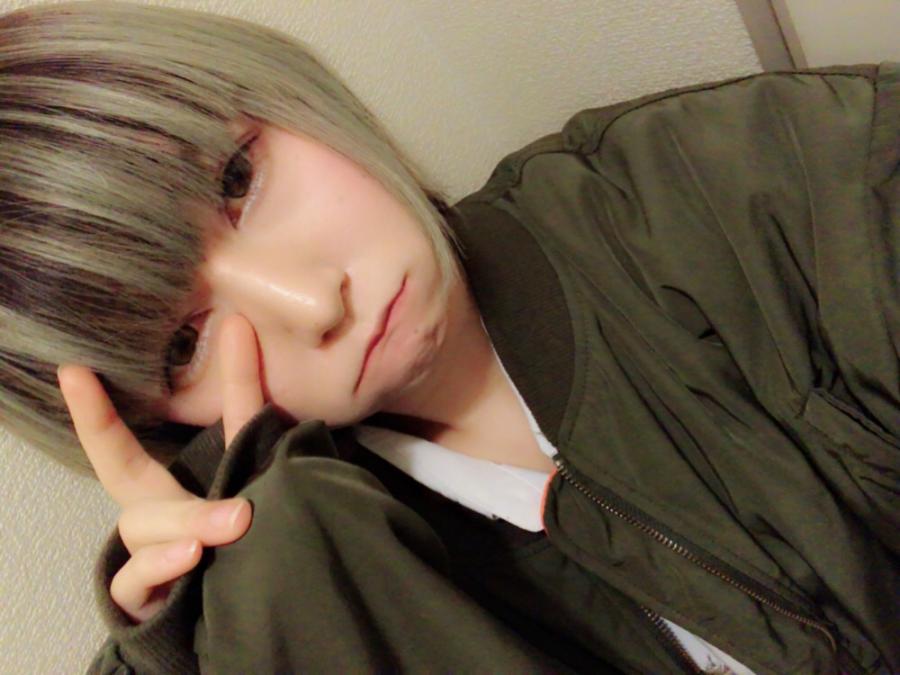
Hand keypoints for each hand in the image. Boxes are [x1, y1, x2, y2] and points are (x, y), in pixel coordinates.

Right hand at [58, 314, 263, 623]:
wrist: (241, 610)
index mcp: (166, 487)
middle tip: (99, 386)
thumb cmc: (241, 533)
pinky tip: (193, 557)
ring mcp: (147, 558)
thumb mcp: (249, 464)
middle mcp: (151, 516)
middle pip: (123, 473)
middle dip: (104, 430)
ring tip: (233, 521)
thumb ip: (246, 403)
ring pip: (144, 527)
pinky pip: (139, 582)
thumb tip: (238, 326)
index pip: (126, 443)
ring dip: (188, 520)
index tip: (74, 368)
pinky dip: (164, 567)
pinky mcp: (149, 601)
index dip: (100, 409)